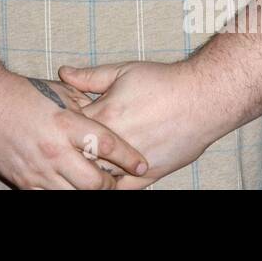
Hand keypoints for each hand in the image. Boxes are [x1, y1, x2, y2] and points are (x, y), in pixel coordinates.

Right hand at [0, 70, 148, 189]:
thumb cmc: (22, 93)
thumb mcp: (58, 91)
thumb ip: (85, 105)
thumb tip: (107, 115)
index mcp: (66, 123)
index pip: (107, 145)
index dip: (129, 157)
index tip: (142, 164)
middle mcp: (54, 149)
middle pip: (95, 182)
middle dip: (112, 184)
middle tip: (118, 180)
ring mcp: (38, 169)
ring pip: (75, 195)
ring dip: (90, 192)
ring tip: (97, 186)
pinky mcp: (23, 181)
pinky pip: (51, 198)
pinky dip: (65, 194)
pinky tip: (71, 188)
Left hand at [58, 60, 222, 188]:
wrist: (202, 98)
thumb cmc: (164, 82)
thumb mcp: (122, 71)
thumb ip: (89, 77)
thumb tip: (63, 73)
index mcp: (104, 114)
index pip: (68, 127)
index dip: (61, 126)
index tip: (59, 124)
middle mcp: (116, 142)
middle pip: (78, 155)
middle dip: (70, 151)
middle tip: (65, 147)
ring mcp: (132, 161)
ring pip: (98, 176)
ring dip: (88, 170)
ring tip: (80, 164)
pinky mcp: (149, 174)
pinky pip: (122, 189)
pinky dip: (110, 186)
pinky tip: (103, 180)